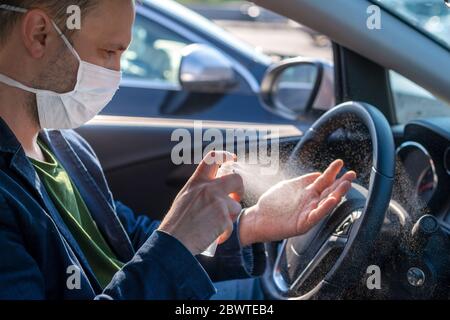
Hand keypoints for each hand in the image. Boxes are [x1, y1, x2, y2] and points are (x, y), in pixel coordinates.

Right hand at [158, 151, 242, 255]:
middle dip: (240, 189)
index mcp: (197, 182)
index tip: (231, 158)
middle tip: (234, 198)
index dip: (225, 156)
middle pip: (236, 179)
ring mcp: (218, 202)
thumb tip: (214, 190)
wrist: (173, 242)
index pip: (212, 159)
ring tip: (215, 227)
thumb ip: (199, 190)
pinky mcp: (224, 218)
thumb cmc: (176, 224)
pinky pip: (231, 225)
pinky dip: (224, 233)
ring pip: (235, 206)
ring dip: (229, 218)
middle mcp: (209, 188)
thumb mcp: (184, 198)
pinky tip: (214, 236)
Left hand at [239, 160, 355, 245]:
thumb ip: (304, 181)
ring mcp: (308, 213)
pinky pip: (316, 215)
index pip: (324, 181)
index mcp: (308, 192)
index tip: (340, 163)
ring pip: (326, 203)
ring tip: (346, 185)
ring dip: (337, 194)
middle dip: (341, 183)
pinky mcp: (303, 223)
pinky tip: (331, 201)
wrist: (258, 218)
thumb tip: (318, 173)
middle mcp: (311, 202)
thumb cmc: (272, 203)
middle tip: (351, 175)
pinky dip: (324, 208)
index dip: (332, 172)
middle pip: (329, 191)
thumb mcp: (289, 186)